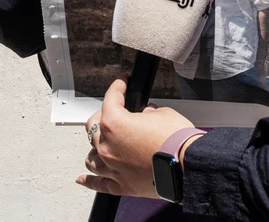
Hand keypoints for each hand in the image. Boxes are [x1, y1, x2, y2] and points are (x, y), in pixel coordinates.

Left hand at [77, 76, 195, 197]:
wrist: (186, 166)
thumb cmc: (176, 141)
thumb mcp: (164, 114)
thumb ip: (149, 114)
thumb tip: (146, 115)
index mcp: (115, 124)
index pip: (110, 99)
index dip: (117, 87)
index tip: (121, 83)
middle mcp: (107, 146)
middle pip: (93, 128)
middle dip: (102, 117)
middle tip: (112, 112)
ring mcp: (111, 167)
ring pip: (91, 157)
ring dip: (95, 149)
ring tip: (100, 146)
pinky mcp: (120, 185)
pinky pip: (97, 183)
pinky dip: (89, 180)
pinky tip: (83, 178)